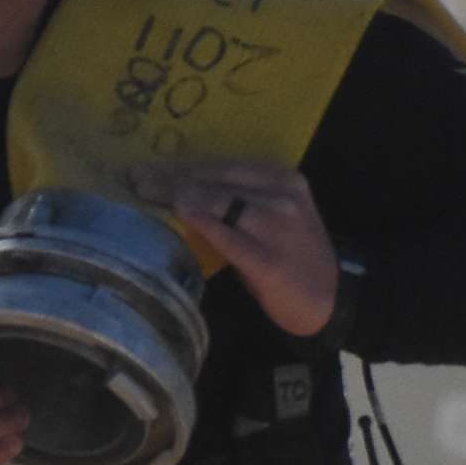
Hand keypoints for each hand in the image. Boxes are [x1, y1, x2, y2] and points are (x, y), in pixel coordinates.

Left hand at [135, 160, 337, 337]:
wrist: (329, 298)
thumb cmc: (290, 256)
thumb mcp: (270, 216)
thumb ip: (234, 201)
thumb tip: (178, 191)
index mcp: (281, 178)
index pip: (222, 167)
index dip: (181, 166)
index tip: (147, 168)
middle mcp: (282, 195)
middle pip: (216, 181)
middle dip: (172, 179)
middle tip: (136, 179)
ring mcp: (279, 226)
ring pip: (221, 202)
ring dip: (180, 196)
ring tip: (147, 194)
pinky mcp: (271, 261)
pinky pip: (230, 237)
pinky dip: (204, 223)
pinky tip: (181, 213)